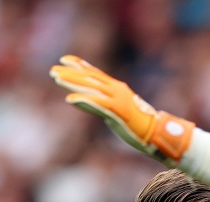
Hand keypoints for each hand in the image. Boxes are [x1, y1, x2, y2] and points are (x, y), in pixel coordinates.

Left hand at [49, 55, 192, 160]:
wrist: (157, 133)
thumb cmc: (138, 126)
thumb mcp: (115, 112)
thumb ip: (99, 105)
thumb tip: (82, 101)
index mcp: (117, 88)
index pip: (95, 73)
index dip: (80, 65)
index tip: (65, 59)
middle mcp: (116, 90)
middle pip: (89, 78)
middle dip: (70, 73)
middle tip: (53, 70)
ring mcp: (117, 100)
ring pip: (90, 88)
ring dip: (72, 82)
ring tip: (56, 78)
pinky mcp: (117, 111)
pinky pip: (97, 104)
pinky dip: (83, 101)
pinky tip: (69, 100)